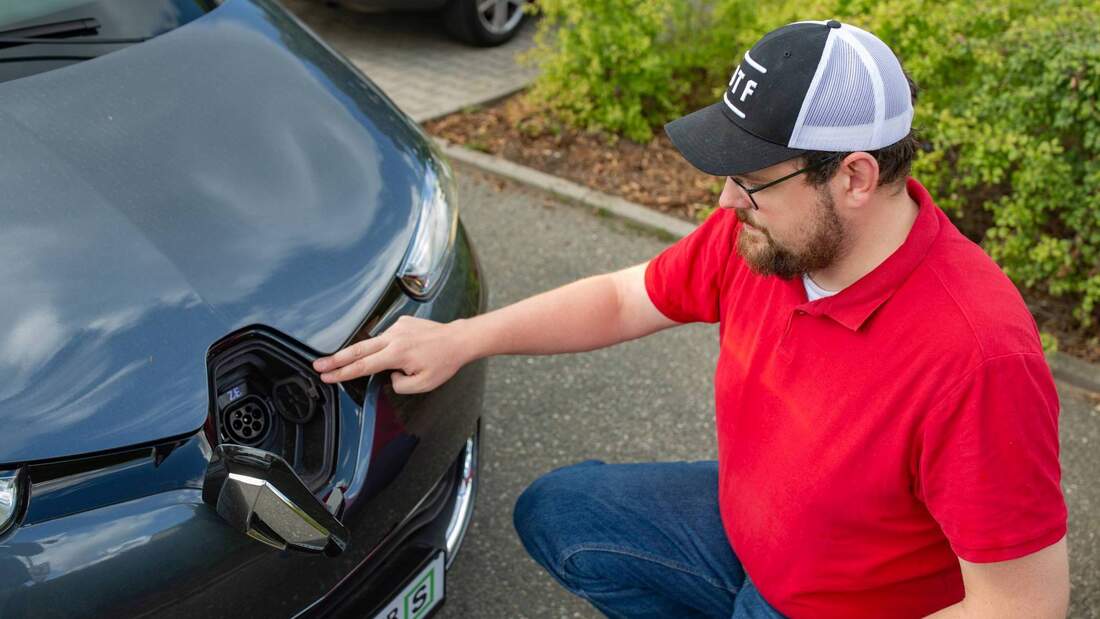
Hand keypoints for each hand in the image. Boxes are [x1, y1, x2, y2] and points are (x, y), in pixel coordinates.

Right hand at [312, 316, 471, 393]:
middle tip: (318, 365)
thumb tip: (388, 377)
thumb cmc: (444, 362)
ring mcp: (397, 327)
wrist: (458, 339)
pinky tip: (404, 353)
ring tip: (371, 363)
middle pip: (357, 350)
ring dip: (365, 354)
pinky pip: (388, 338)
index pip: (362, 366)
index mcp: (397, 354)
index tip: (326, 375)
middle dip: (336, 359)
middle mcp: (393, 337)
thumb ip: (399, 385)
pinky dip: (388, 347)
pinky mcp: (401, 322)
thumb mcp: (423, 385)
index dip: (342, 372)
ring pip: (373, 343)